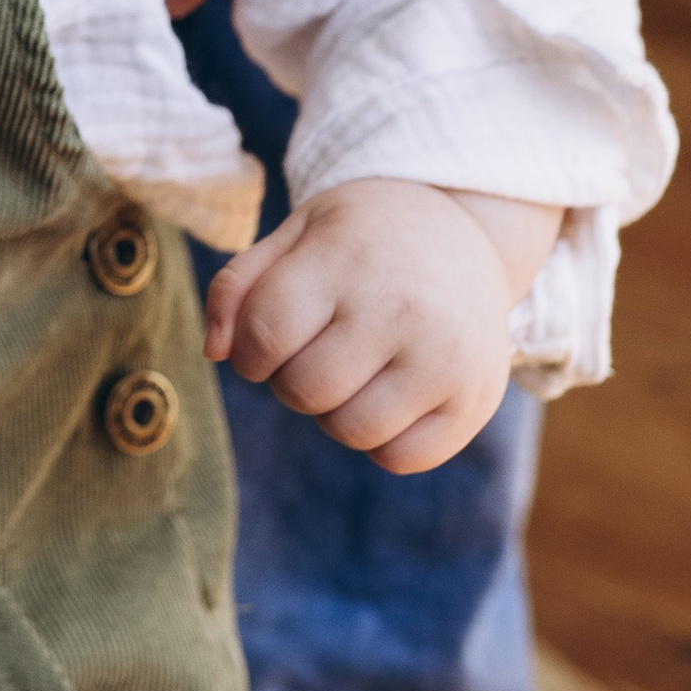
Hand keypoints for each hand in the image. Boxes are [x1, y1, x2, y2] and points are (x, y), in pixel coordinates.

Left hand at [204, 177, 558, 473]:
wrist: (467, 232)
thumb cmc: (363, 239)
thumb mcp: (298, 233)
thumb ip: (240, 286)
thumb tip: (215, 352)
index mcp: (349, 258)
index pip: (265, 335)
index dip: (250, 352)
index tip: (268, 340)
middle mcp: (404, 307)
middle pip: (305, 391)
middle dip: (290, 381)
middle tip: (316, 351)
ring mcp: (447, 357)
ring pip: (350, 431)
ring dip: (333, 413)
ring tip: (354, 371)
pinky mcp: (475, 399)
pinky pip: (400, 458)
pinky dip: (380, 440)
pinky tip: (390, 395)